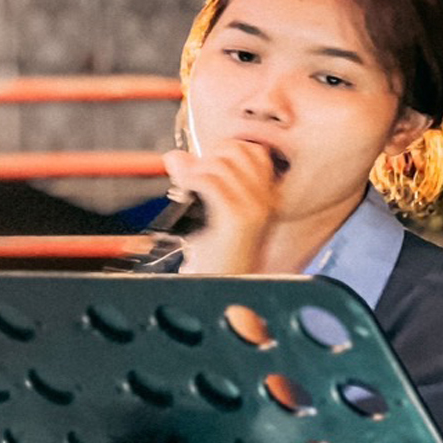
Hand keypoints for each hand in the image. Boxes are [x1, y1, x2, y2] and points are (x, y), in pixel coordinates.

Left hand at [162, 139, 279, 274]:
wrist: (225, 292)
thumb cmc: (218, 259)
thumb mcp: (214, 215)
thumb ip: (199, 181)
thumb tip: (175, 157)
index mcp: (267, 196)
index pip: (253, 150)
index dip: (223, 150)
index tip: (204, 167)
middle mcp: (266, 199)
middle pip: (237, 150)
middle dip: (208, 157)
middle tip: (191, 178)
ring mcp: (255, 208)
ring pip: (220, 163)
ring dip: (195, 171)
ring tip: (185, 188)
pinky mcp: (238, 219)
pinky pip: (210, 181)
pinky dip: (191, 181)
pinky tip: (184, 191)